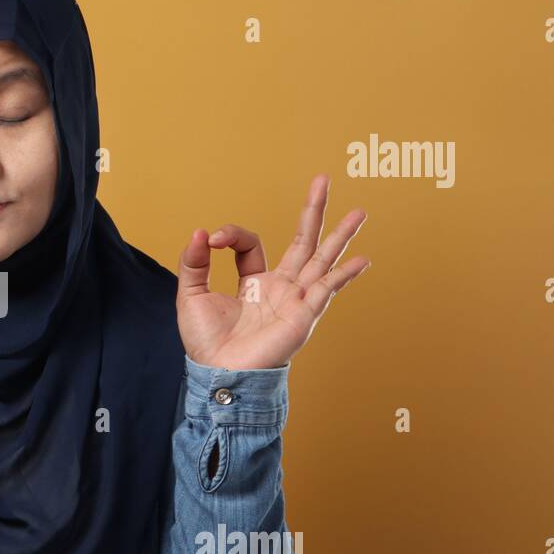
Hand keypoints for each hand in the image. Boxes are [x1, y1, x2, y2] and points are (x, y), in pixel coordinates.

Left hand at [175, 173, 369, 370]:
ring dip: (340, 236)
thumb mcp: (191, 294)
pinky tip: (361, 260)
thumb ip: (194, 263)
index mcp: (254, 282)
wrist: (218, 374)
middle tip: (323, 179)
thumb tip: (201, 232)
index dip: (232, 234)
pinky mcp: (303, 315)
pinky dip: (343, 275)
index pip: (252, 244)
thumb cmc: (207, 343)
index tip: (212, 239)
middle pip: (302, 242)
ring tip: (360, 211)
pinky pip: (326, 290)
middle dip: (313, 211)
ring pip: (321, 260)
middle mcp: (280, 288)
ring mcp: (296, 300)